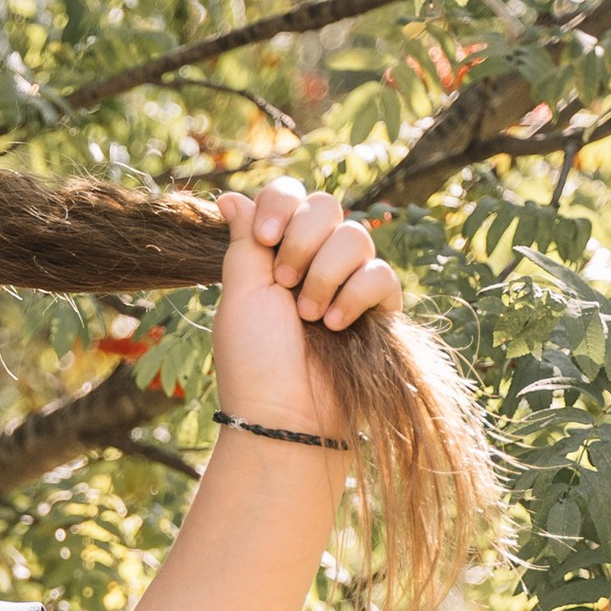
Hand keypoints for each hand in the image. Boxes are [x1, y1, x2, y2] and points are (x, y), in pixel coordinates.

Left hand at [213, 178, 398, 436]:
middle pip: (326, 206)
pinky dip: (355, 295)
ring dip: (325, 276)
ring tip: (310, 318)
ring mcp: (349, 282)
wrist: (286, 415)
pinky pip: (381, 274)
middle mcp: (314, 260)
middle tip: (286, 286)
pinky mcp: (378, 308)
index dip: (282, 205)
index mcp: (277, 253)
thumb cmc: (254, 360)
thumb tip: (229, 197)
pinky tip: (335, 325)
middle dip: (303, 242)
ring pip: (355, 237)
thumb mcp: (241, 294)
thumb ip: (244, 241)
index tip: (268, 240)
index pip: (290, 195)